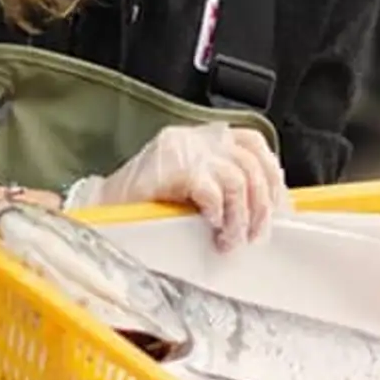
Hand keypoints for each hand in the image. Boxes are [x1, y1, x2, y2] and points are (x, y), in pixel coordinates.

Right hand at [86, 124, 289, 250]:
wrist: (101, 209)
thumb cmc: (145, 203)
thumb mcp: (192, 186)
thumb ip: (223, 185)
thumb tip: (264, 210)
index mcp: (205, 138)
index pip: (255, 145)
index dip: (272, 179)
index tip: (278, 210)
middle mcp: (198, 138)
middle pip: (252, 164)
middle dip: (261, 206)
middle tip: (254, 236)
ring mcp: (185, 150)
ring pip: (238, 179)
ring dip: (241, 217)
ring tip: (229, 241)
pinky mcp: (172, 168)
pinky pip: (212, 189)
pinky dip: (218, 212)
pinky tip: (210, 226)